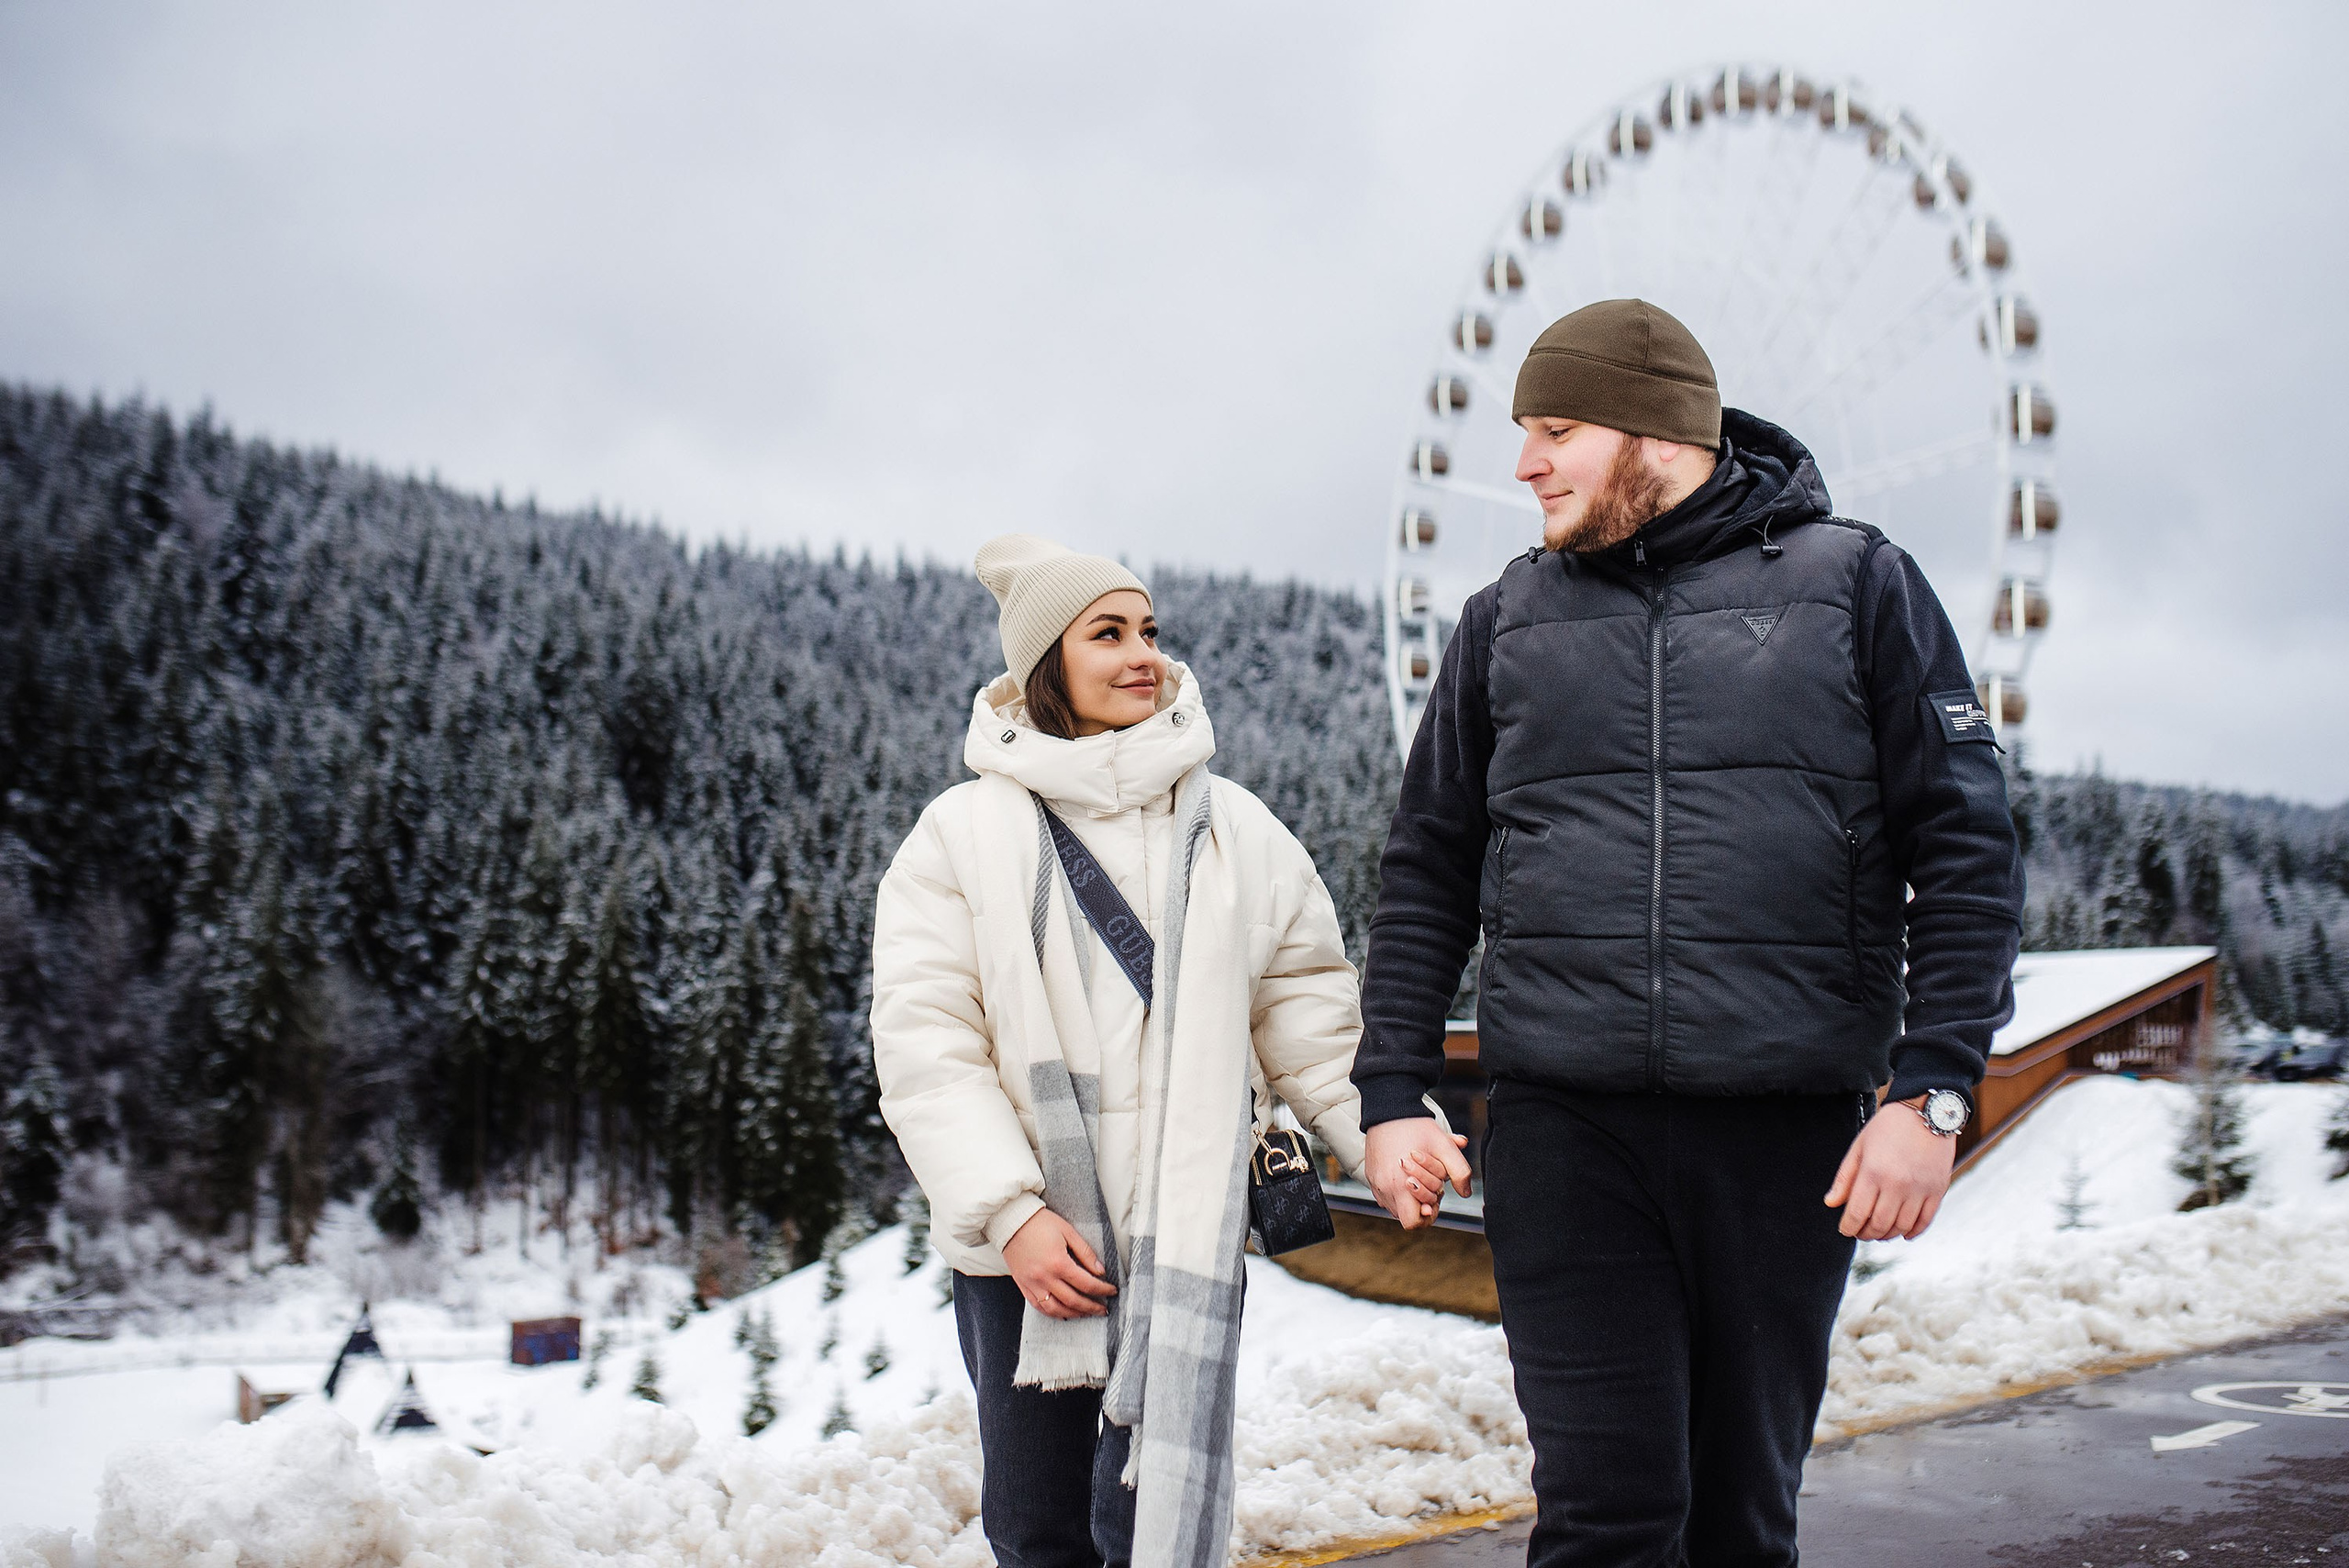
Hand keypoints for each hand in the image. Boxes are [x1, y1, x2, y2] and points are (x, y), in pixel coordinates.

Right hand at [1002, 1208, 1117, 1317]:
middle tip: (1103, 1309)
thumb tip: (1100, 1270)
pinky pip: (1039, 1307)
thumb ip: (1085, 1252)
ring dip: (1073, 1314)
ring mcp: (1032, 1284)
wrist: (1011, 1221)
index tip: (1112, 1291)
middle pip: (1073, 1301)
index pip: (1086, 1284)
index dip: (1102, 1290)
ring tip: (1086, 1313)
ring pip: (1056, 1310)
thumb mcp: (1068, 1231)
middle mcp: (1045, 1277)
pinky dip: (1053, 1313)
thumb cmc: (1039, 1223)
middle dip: (1091, 1307)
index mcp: (1058, 1263)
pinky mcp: (1023, 1286)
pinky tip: (1063, 1313)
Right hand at [1365, 1117, 1471, 1230]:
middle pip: (1406, 1215)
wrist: (1389, 1109)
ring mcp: (1375, 1183)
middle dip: (1423, 1202)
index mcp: (1399, 1185)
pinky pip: (1386, 1195)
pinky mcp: (1371, 1176)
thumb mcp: (1445, 1147)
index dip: (1428, 1215)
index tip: (1435, 1197)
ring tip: (1419, 1175)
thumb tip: (1465, 1193)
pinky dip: (1398, 1190)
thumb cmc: (1416, 1127)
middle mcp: (1384, 1188)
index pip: (1412, 1222)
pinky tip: (1406, 1172)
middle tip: (1431, 1181)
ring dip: (1410, 1197)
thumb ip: (1460, 1172)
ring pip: (1396, 1207)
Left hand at [1824, 1097, 1956, 1240]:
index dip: (1849, 1227)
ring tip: (1879, 1232)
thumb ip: (1845, 1177)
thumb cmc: (1888, 1127)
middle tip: (1861, 1232)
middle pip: (1879, 1224)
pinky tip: (1903, 1233)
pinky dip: (1913, 1232)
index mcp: (1874, 1172)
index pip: (1857, 1213)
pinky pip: (1925, 1221)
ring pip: (1902, 1226)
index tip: (1845, 1229)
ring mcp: (1920, 1189)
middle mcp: (1898, 1184)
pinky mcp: (1938, 1190)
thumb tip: (1831, 1203)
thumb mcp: (1859, 1147)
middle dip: (1866, 1233)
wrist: (1926, 1111)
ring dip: (1888, 1235)